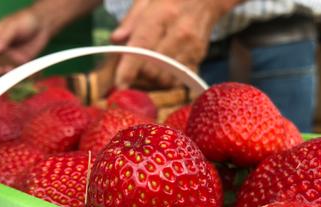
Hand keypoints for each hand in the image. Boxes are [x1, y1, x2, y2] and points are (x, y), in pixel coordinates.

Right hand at [0, 8, 49, 73]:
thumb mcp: (12, 27)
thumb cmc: (24, 21)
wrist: (42, 24)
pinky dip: (16, 75)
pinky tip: (19, 73)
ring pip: (2, 71)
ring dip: (5, 74)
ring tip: (10, 70)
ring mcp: (8, 58)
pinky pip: (15, 72)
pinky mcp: (20, 63)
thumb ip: (3, 38)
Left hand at [110, 0, 234, 88]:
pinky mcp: (199, 59)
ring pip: (166, 78)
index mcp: (164, 14)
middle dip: (138, 74)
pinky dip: (167, 81)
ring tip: (146, 70)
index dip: (129, 68)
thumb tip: (115, 40)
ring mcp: (192, 48)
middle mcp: (180, 33)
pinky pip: (179, 80)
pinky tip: (161, 72)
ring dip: (152, 81)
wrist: (205, 0)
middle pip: (153, 68)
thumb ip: (131, 19)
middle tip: (132, 70)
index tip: (119, 83)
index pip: (143, 45)